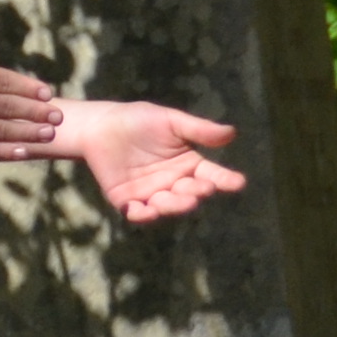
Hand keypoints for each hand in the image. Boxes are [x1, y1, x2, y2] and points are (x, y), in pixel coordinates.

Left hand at [63, 95, 244, 220]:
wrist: (99, 127)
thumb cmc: (138, 120)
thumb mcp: (170, 121)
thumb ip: (198, 129)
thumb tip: (231, 133)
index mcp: (189, 164)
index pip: (213, 175)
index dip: (226, 180)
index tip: (238, 183)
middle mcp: (174, 183)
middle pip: (192, 194)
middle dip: (198, 192)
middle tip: (202, 188)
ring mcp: (152, 194)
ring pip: (169, 207)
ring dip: (175, 206)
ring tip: (179, 200)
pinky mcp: (128, 202)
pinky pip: (139, 214)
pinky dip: (143, 216)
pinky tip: (146, 211)